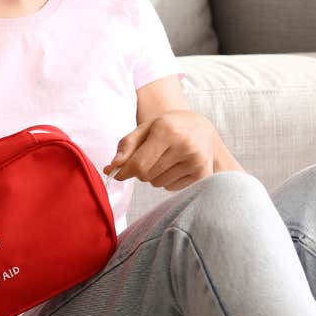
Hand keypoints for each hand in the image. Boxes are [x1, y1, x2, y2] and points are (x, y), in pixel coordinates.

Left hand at [103, 110, 238, 190]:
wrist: (203, 128)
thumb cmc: (169, 127)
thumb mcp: (146, 128)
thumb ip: (127, 145)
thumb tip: (112, 168)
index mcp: (167, 130)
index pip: (138, 164)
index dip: (124, 172)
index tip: (117, 174)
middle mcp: (185, 146)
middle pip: (146, 176)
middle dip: (141, 170)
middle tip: (151, 156)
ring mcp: (196, 162)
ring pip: (157, 183)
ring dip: (155, 176)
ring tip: (166, 160)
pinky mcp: (203, 175)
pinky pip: (171, 188)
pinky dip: (168, 180)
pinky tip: (177, 166)